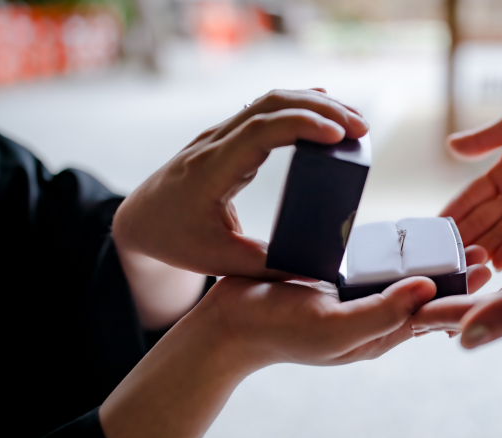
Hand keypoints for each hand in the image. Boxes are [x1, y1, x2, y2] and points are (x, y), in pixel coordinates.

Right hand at [101, 246, 489, 437]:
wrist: (229, 326)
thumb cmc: (279, 331)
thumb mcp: (334, 328)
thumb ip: (382, 313)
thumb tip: (428, 288)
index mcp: (379, 335)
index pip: (432, 317)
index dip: (462, 296)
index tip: (488, 268)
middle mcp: (373, 321)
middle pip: (424, 299)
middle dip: (454, 279)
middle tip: (482, 251)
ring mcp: (355, 304)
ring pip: (403, 283)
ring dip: (430, 265)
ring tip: (454, 243)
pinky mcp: (338, 286)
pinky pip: (376, 272)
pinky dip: (397, 258)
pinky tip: (405, 242)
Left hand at [113, 88, 368, 278]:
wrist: (140, 219)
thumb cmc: (175, 240)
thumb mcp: (220, 260)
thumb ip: (268, 266)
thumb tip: (320, 273)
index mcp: (211, 171)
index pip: (260, 132)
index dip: (302, 126)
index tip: (339, 135)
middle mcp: (215, 144)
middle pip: (271, 105)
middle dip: (321, 109)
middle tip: (362, 127)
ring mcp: (220, 135)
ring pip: (270, 101)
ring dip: (314, 103)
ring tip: (354, 120)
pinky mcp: (228, 137)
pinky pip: (265, 109)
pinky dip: (299, 105)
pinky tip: (325, 108)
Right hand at [442, 89, 501, 269]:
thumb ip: (487, 138)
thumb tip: (450, 146)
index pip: (470, 197)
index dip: (452, 213)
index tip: (430, 231)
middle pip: (484, 220)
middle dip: (464, 238)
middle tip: (441, 259)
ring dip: (486, 248)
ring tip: (465, 267)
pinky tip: (499, 261)